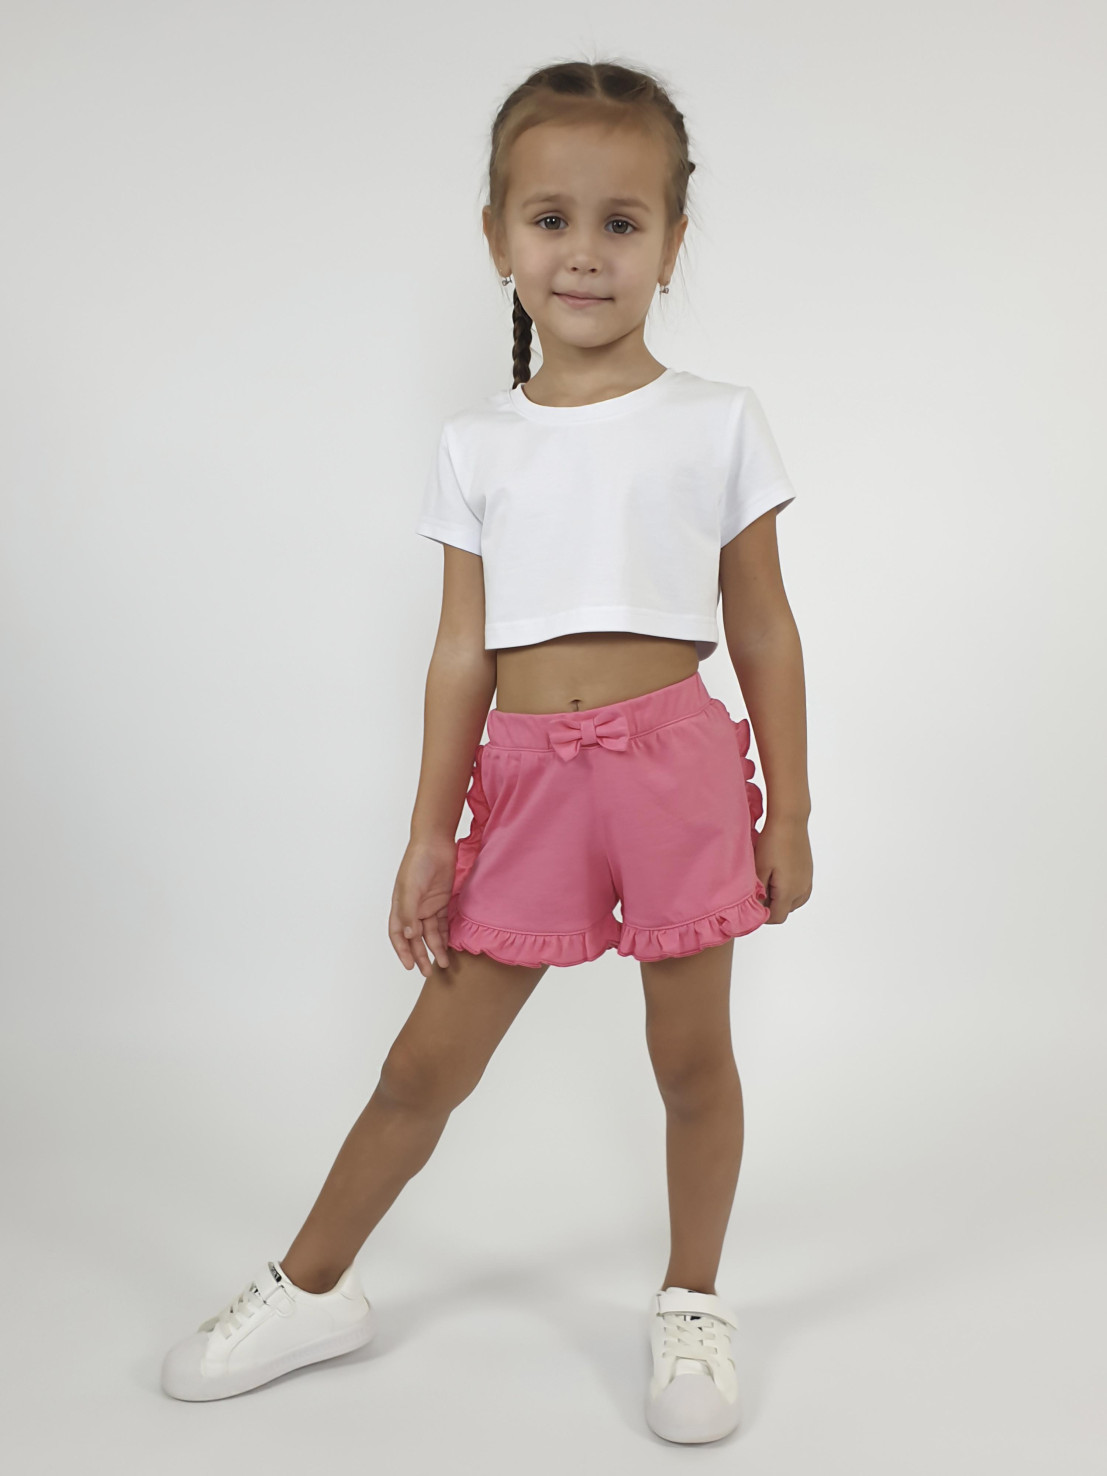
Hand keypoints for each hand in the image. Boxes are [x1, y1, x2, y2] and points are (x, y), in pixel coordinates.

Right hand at [389, 836, 458, 976]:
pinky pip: (442, 923)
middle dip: (420, 955)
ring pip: (430, 933)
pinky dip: (445, 936)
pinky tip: (449, 947)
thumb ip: (408, 913)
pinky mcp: (441, 901)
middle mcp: (412, 909)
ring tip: (443, 964)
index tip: (410, 966)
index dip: (402, 951)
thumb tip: (408, 936)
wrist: (435, 843)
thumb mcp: (410, 888)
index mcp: (399, 906)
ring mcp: (427, 905)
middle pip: (415, 938)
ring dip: (435, 948)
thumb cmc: (418, 862)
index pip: (397, 935)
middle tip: (428, 972)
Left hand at [753, 816, 811, 923]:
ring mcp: (807, 882)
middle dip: (770, 905)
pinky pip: (799, 891)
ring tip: (767, 881)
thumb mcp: (759, 868)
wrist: (790, 822)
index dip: (763, 915)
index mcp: (789, 892)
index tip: (753, 903)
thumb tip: (758, 906)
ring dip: (780, 898)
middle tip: (758, 889)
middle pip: (784, 911)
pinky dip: (788, 890)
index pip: (776, 918)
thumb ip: (758, 892)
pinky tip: (778, 875)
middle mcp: (802, 890)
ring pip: (792, 902)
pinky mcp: (809, 873)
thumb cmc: (773, 843)